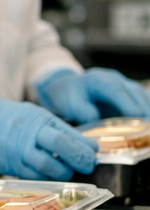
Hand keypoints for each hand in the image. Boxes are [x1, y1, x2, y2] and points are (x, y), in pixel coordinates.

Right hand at [0, 93, 97, 179]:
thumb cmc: (9, 118)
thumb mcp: (34, 115)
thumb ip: (58, 129)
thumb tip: (87, 145)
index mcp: (38, 119)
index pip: (69, 134)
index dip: (85, 147)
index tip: (93, 153)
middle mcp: (29, 134)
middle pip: (62, 147)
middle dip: (80, 159)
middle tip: (88, 165)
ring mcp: (19, 151)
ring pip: (49, 167)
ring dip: (64, 172)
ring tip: (66, 171)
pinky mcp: (11, 166)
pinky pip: (35, 176)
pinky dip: (47, 178)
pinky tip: (49, 174)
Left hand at [35, 67, 149, 123]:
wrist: (69, 90)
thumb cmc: (69, 97)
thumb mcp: (68, 103)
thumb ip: (80, 109)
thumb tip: (93, 117)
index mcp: (98, 80)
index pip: (115, 90)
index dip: (127, 102)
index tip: (136, 114)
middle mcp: (115, 80)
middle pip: (134, 92)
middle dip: (143, 109)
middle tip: (148, 127)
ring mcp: (125, 87)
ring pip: (141, 96)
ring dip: (146, 111)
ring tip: (148, 130)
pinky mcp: (131, 96)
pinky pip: (142, 103)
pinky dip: (145, 115)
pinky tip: (146, 128)